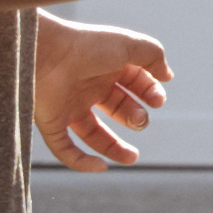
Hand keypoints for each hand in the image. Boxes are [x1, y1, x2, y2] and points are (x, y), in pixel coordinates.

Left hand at [30, 13, 170, 167]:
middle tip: (141, 121)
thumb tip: (167, 76)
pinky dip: (81, 162)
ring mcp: (68, 106)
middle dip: (135, 117)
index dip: (149, 92)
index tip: (158, 100)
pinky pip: (65, 149)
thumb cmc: (87, 45)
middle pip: (117, 108)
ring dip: (113, 148)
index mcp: (106, 66)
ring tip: (133, 158)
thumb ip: (153, 55)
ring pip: (93, 134)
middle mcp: (87, 87)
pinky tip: (101, 167)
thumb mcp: (129, 45)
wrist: (44, 52)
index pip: (134, 84)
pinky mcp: (50, 123)